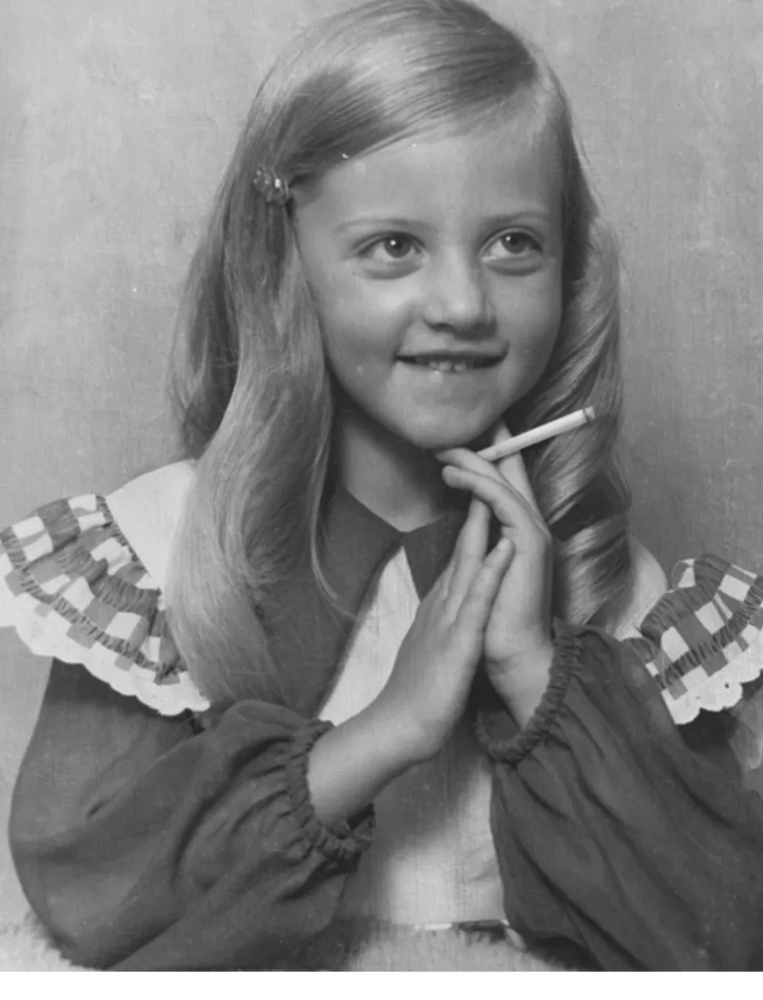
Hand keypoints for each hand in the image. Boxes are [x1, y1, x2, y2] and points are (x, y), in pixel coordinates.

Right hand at [375, 495, 514, 761]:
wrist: (398, 729)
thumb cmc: (417, 691)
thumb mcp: (432, 643)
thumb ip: (441, 617)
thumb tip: (451, 601)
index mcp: (442, 606)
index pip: (462, 554)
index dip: (475, 517)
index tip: (485, 484)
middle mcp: (443, 604)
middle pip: (463, 546)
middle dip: (474, 504)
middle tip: (480, 460)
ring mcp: (448, 621)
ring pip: (468, 565)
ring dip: (481, 524)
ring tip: (490, 484)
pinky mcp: (457, 645)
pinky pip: (476, 604)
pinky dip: (489, 573)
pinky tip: (502, 548)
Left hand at [437, 426, 553, 719]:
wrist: (512, 657)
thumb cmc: (492, 621)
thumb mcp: (478, 576)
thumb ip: (476, 549)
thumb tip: (463, 530)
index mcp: (516, 532)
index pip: (503, 481)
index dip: (486, 454)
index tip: (460, 433)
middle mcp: (528, 527)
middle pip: (510, 470)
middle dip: (486, 440)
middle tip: (452, 423)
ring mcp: (532, 534)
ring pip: (503, 480)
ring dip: (472, 459)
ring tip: (442, 449)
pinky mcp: (528, 544)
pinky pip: (502, 501)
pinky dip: (478, 483)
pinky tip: (453, 474)